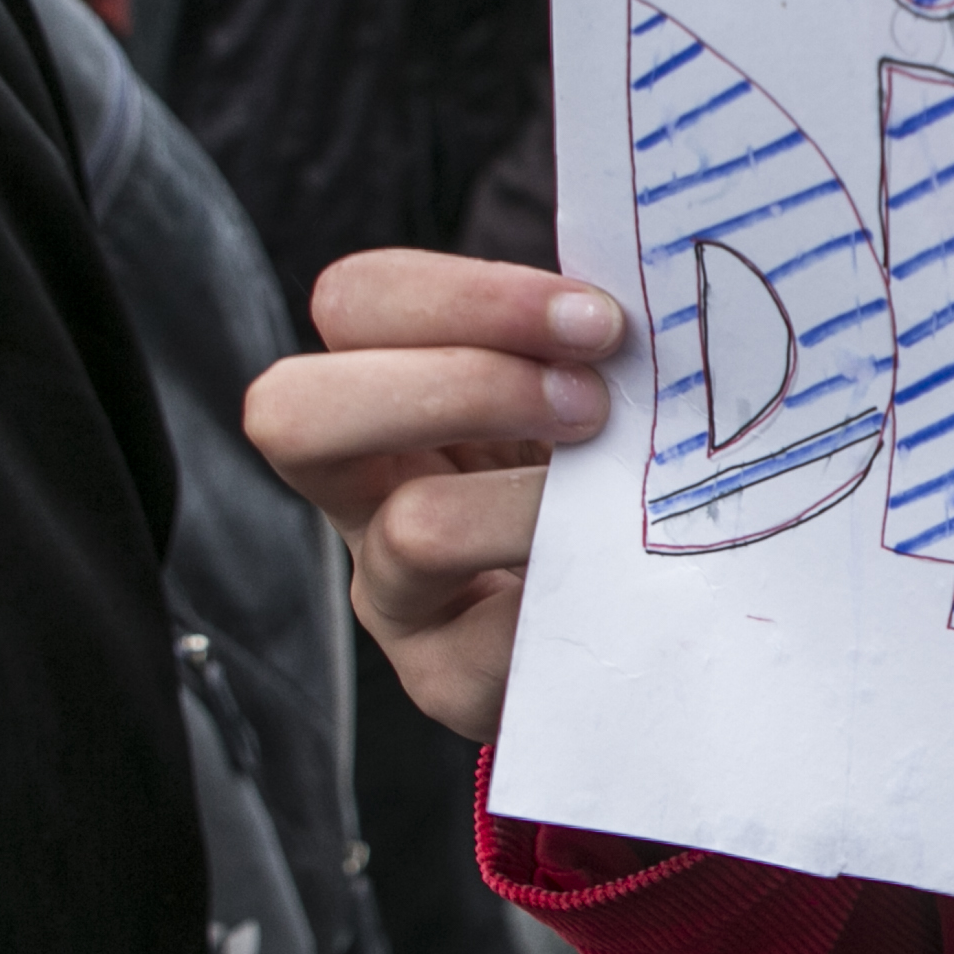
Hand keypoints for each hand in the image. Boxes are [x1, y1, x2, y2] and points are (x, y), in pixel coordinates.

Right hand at [241, 251, 624, 744]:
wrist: (627, 614)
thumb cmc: (599, 470)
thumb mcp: (581, 388)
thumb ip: (582, 340)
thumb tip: (658, 277)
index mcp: (380, 383)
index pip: (358, 302)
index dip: (469, 297)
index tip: (598, 320)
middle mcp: (357, 485)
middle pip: (294, 409)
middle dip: (462, 387)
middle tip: (591, 403)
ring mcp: (388, 590)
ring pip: (411, 529)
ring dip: (532, 499)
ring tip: (616, 493)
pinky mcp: (444, 676)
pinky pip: (498, 635)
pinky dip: (576, 592)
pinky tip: (631, 577)